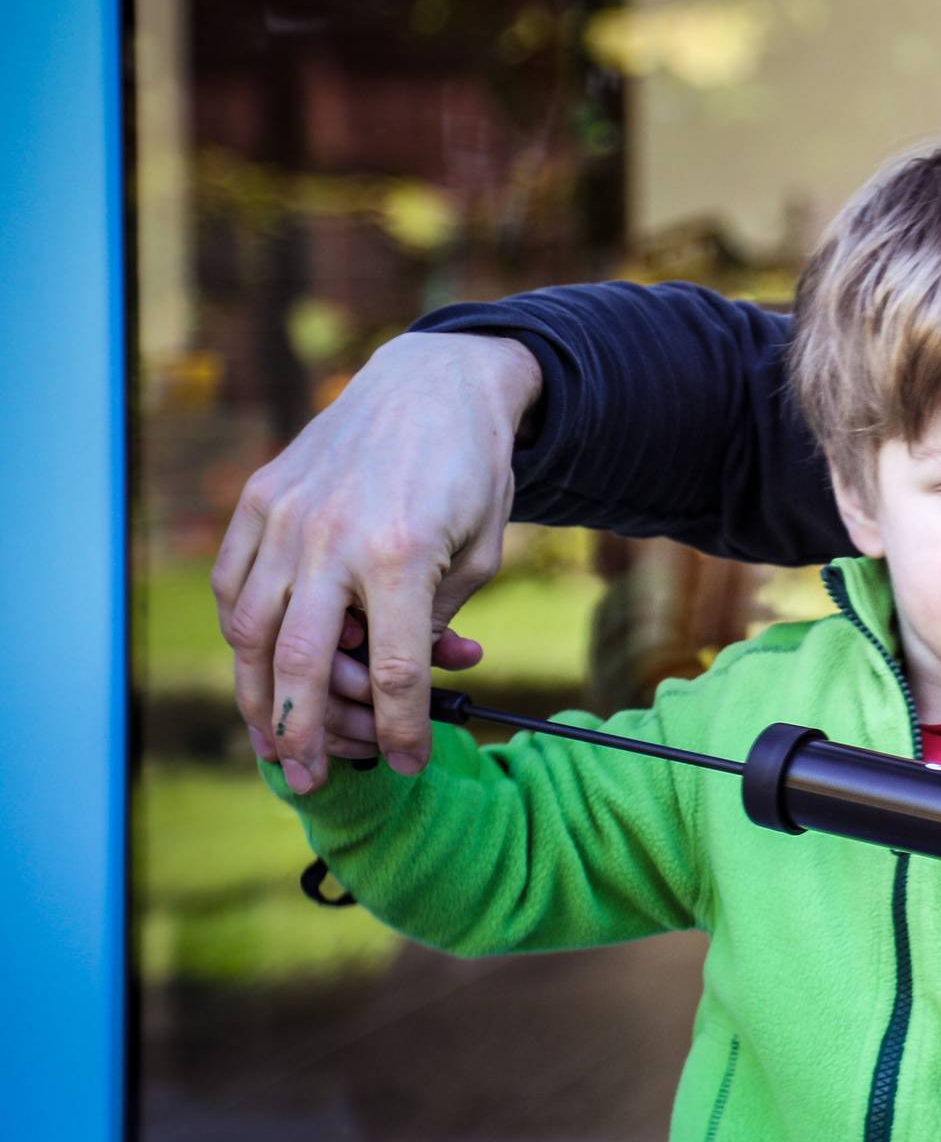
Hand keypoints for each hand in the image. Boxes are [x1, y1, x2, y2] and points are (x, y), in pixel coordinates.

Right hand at [213, 331, 537, 791]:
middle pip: (301, 664)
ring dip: (256, 696)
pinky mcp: (259, 499)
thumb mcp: (482, 554)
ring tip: (272, 739)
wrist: (433, 384)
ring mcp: (286, 517)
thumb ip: (435, 623)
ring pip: (248, 630)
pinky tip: (258, 663)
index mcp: (402, 556)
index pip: (393, 673)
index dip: (400, 729)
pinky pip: (232, 583)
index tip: (407, 763)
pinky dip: (239, 632)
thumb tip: (397, 689)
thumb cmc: (471, 475)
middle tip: (308, 781)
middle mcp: (332, 539)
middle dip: (303, 735)